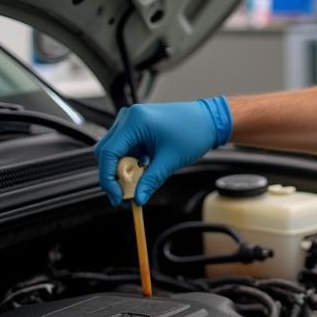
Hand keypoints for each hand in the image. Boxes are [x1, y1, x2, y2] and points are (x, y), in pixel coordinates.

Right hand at [93, 97, 231, 204]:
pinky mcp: (137, 127)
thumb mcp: (171, 160)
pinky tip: (141, 172)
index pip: (108, 153)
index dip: (109, 178)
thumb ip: (150, 181)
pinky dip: (129, 163)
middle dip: (113, 177)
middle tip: (124, 196)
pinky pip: (124, 148)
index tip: (117, 197)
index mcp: (135, 121)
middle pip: (106, 152)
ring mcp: (132, 121)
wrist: (209, 120)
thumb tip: (137, 198)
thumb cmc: (194, 132)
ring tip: (136, 186)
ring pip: (114, 151)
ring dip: (122, 170)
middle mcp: (129, 118)